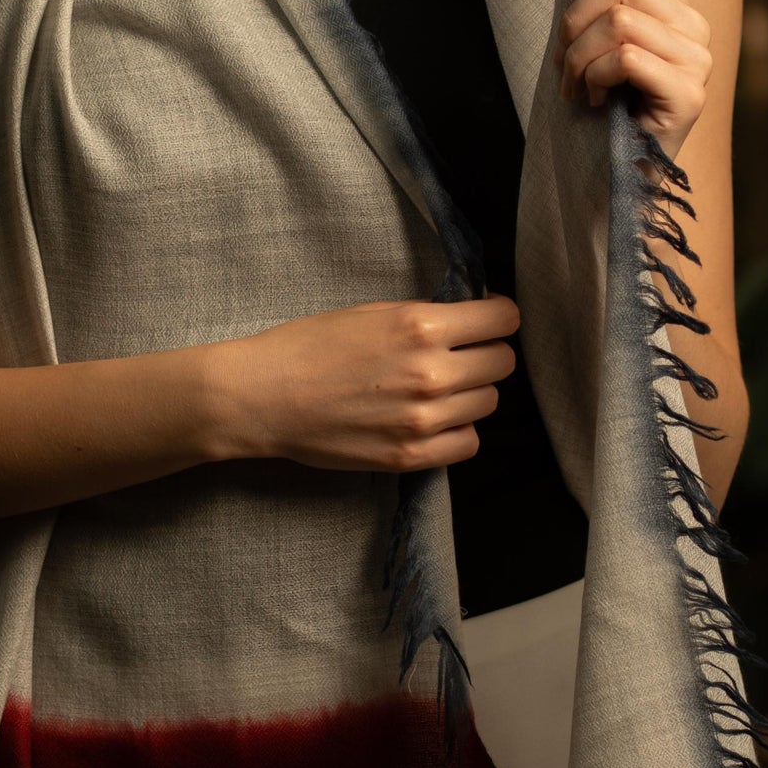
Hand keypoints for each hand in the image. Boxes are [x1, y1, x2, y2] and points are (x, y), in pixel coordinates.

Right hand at [211, 294, 521, 472]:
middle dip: (485, 353)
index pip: (503, 320)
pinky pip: (468, 443)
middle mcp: (431, 373)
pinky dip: (458, 430)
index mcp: (421, 326)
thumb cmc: (308, 346)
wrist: (264, 396)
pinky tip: (432, 419)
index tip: (487, 320)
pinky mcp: (411, 456)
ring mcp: (424, 419)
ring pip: (488, 402)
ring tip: (438, 388)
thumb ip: (426, 319)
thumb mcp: (372, 311)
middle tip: (459, 353)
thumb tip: (470, 321)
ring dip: (470, 392)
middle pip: (502, 363)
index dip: (498, 317)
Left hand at [548, 0, 713, 162]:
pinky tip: (593, 102)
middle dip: (572, 20)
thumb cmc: (601, 105)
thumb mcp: (593, 40)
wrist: (617, 173)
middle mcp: (694, 24)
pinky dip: (594, 79)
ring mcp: (698, 59)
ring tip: (575, 87)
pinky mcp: (690, 94)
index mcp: (671, 3)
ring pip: (618, 20)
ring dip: (577, 57)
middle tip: (562, 64)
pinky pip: (626, 59)